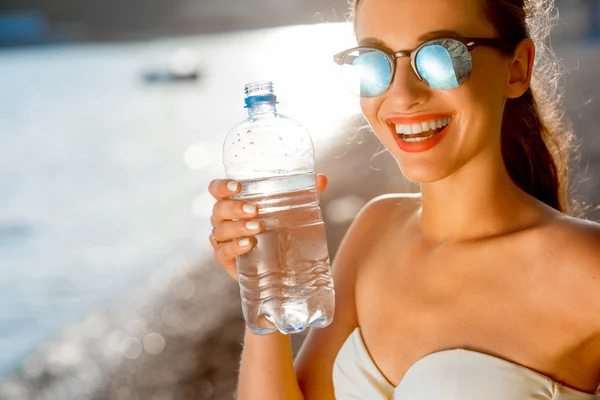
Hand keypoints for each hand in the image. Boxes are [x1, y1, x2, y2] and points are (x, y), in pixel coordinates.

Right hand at [208, 174, 328, 279]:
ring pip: (220, 230)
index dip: (221, 186)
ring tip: (257, 227)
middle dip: (234, 208)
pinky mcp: (227, 261)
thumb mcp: (291, 212)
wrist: (279, 267)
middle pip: (218, 209)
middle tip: (254, 210)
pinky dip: (234, 248)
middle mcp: (223, 220)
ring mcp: (223, 241)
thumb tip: (322, 178)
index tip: (238, 186)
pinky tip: (248, 245)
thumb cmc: (278, 231)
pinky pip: (223, 253)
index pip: (217, 190)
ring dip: (237, 227)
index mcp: (233, 203)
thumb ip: (304, 196)